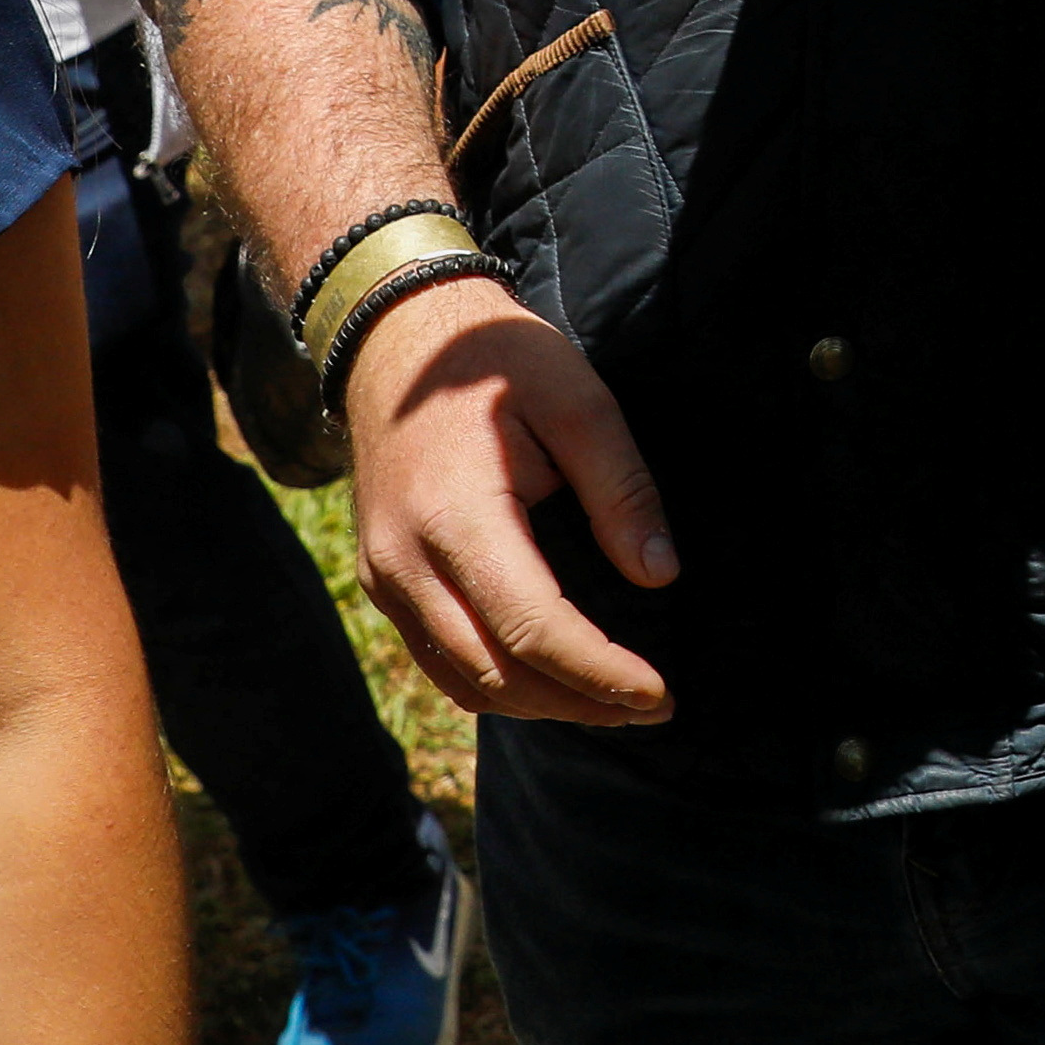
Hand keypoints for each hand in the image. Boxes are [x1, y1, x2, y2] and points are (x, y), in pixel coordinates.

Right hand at [345, 275, 678, 726]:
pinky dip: (498, 683)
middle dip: (580, 702)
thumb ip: (621, 489)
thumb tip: (660, 575)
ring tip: (615, 702)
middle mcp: (406, 562)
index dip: (600, 673)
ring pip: (464, 680)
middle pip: (497, 673)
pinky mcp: (384, 579)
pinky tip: (554, 679)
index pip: (533, 628)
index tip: (660, 693)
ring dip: (541, 705)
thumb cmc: (498, 360)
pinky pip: (439, 657)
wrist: (398, 337)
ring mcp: (385, 577)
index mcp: (456, 517)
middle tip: (654, 707)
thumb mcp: (579, 400)